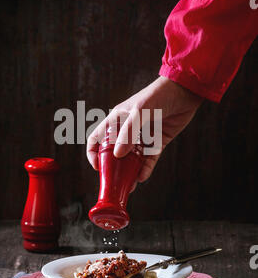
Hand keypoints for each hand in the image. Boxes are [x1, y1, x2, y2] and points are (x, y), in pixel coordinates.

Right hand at [87, 76, 202, 189]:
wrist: (184, 91)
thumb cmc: (157, 95)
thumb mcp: (139, 112)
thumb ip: (128, 133)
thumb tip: (117, 155)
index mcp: (117, 119)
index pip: (97, 138)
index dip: (94, 153)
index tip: (98, 167)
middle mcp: (127, 129)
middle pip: (114, 152)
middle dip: (113, 167)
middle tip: (114, 180)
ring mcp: (143, 136)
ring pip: (132, 159)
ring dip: (129, 172)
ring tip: (129, 185)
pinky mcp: (158, 142)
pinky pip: (149, 159)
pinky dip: (145, 169)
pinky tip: (142, 177)